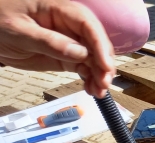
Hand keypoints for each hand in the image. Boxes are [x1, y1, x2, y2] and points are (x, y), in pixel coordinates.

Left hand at [0, 0, 114, 97]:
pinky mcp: (65, 56)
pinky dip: (91, 79)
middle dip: (104, 63)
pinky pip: (84, 67)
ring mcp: (68, 41)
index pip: (88, 24)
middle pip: (96, 42)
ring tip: (98, 92)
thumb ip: (49, 42)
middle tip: (104, 84)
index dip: (100, 45)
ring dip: (100, 75)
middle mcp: (69, 25)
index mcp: (58, 10)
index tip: (105, 66)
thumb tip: (80, 53)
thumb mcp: (19, 31)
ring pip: (93, 57)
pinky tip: (92, 90)